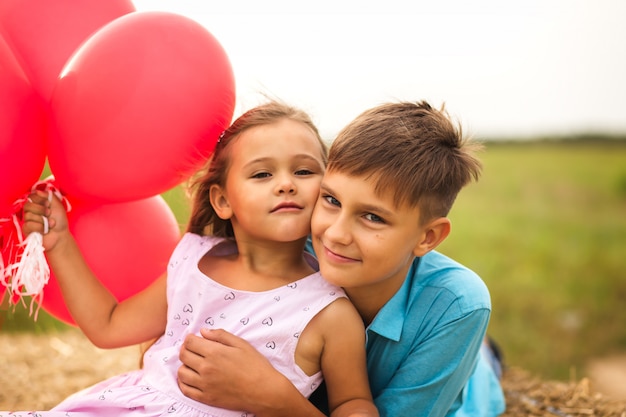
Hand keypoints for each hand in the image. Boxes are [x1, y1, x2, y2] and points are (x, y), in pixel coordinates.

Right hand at [22, 190, 68, 251]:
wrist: (60, 235)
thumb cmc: (60, 220)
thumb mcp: (58, 205)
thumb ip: (49, 196)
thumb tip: (38, 191)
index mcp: (38, 203)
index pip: (31, 196)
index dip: (39, 199)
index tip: (48, 204)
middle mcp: (31, 210)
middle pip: (27, 205)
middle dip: (40, 209)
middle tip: (49, 213)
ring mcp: (27, 220)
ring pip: (28, 215)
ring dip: (42, 220)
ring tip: (50, 224)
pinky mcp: (26, 229)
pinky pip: (28, 225)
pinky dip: (39, 227)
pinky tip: (45, 230)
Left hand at [178, 328, 307, 414]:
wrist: (264, 391)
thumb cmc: (255, 366)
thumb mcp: (241, 344)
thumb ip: (221, 335)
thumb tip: (203, 332)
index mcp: (214, 353)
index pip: (190, 342)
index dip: (190, 338)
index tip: (194, 338)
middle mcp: (206, 368)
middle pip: (184, 355)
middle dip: (186, 349)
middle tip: (193, 349)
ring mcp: (205, 384)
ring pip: (182, 372)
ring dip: (184, 365)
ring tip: (192, 363)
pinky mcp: (206, 398)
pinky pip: (186, 389)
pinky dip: (183, 382)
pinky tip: (189, 378)